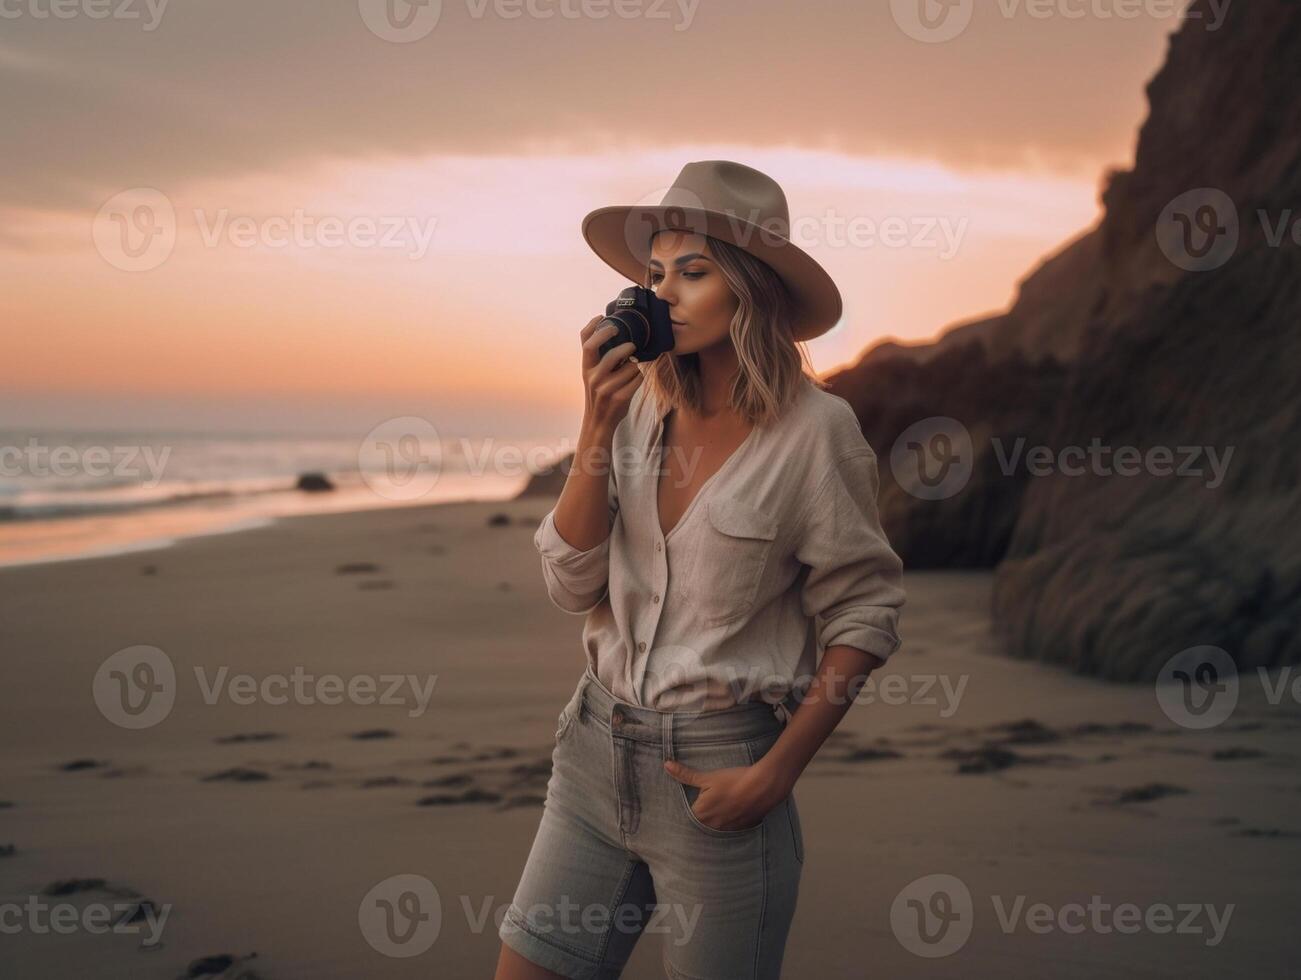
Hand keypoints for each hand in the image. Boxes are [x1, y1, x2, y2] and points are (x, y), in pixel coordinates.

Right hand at [580, 316, 642, 434]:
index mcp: (586, 368)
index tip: (603, 316)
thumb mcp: (594, 376)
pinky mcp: (618, 398)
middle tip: (628, 339)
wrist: (599, 423)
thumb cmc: (600, 395)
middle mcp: (592, 376)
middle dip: (611, 336)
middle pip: (598, 347)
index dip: (593, 326)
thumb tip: (618, 335)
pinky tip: (636, 379)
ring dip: (636, 363)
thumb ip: (601, 359)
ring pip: (627, 364)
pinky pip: (637, 379)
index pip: (585, 341)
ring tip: (635, 364)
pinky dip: (640, 377)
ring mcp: (604, 388)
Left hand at [663, 757, 787, 831]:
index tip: (682, 812)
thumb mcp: (708, 777)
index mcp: (701, 815)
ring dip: (713, 824)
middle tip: (702, 810)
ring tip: (716, 814)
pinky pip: (729, 832)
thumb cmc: (734, 780)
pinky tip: (731, 816)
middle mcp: (712, 827)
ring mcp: (728, 831)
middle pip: (699, 828)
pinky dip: (727, 825)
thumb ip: (685, 774)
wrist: (764, 786)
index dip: (683, 815)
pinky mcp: (741, 830)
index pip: (685, 821)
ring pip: (714, 831)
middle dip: (698, 821)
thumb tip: (666, 765)